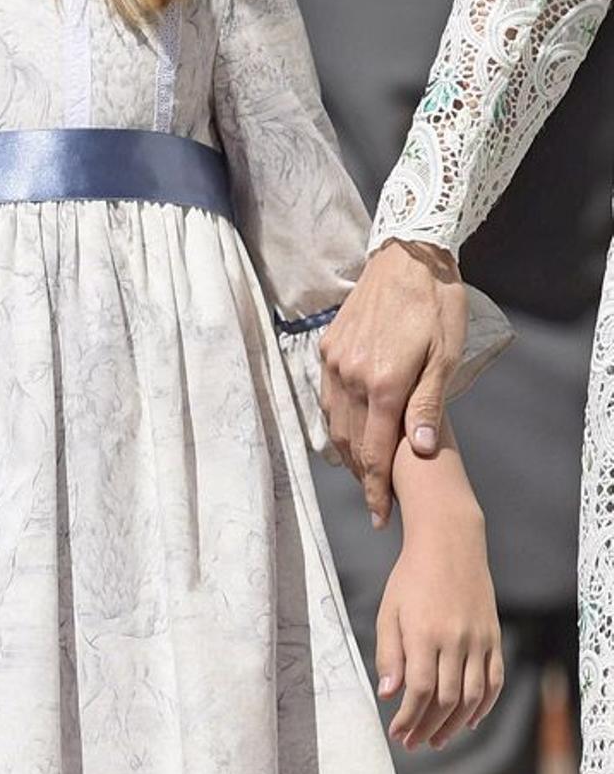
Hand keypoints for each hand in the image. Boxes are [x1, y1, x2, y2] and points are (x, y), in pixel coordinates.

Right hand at [320, 239, 467, 527]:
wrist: (408, 256)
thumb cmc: (437, 305)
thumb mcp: (446, 356)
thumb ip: (428, 405)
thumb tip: (419, 450)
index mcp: (384, 383)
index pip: (375, 451)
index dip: (376, 489)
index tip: (381, 517)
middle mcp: (352, 376)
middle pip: (350, 443)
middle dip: (362, 477)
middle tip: (376, 502)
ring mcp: (335, 361)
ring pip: (334, 421)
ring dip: (348, 452)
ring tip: (364, 473)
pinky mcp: (328, 347)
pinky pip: (327, 396)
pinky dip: (336, 422)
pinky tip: (349, 432)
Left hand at [376, 494, 503, 750]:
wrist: (450, 545)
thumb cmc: (411, 578)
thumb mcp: (389, 611)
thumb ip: (388, 653)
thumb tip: (388, 694)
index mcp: (425, 633)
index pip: (419, 690)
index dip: (408, 717)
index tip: (397, 733)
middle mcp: (455, 640)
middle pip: (446, 699)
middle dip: (428, 727)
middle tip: (413, 743)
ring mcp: (479, 640)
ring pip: (472, 696)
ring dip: (454, 724)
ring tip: (437, 740)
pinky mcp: (494, 638)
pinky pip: (494, 681)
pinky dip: (484, 706)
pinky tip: (468, 721)